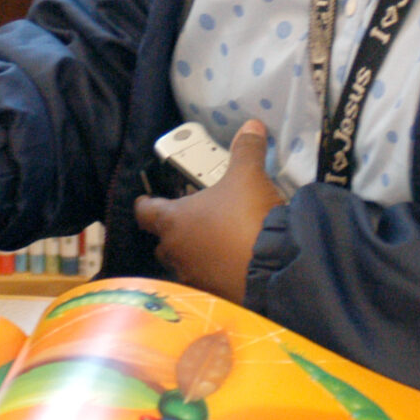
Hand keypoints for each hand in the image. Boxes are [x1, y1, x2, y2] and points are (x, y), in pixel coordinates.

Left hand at [133, 120, 281, 304]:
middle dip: (175, 231)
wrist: (275, 266)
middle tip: (192, 219)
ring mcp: (194, 276)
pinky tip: (233, 264)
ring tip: (216, 242)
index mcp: (174, 220)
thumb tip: (252, 125)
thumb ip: (246, 150)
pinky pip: (209, 280)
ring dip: (196, 253)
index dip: (145, 204)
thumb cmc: (247, 216)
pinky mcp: (215, 295)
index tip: (145, 201)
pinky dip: (215, 272)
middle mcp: (176, 251)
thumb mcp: (248, 176)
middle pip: (165, 240)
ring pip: (186, 263)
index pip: (146, 212)